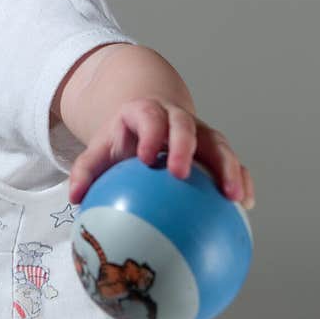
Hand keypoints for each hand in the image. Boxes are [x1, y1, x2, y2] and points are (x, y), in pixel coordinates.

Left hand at [68, 98, 254, 209]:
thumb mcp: (100, 149)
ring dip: (228, 167)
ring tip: (232, 197)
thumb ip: (85, 170)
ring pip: (218, 143)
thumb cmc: (123, 140)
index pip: (148, 117)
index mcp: (145, 113)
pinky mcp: (216, 148)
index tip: (146, 157)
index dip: (150, 133)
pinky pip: (233, 161)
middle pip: (185, 126)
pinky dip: (241, 179)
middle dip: (184, 147)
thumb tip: (75, 198)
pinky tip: (244, 205)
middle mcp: (176, 118)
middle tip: (180, 174)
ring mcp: (200, 131)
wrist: (147, 121)